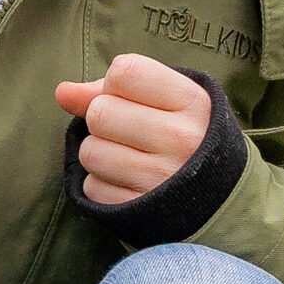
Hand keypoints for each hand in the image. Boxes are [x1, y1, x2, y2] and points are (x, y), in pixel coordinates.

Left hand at [54, 53, 212, 206]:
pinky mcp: (144, 211)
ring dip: (99, 153)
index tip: (133, 97)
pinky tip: (129, 183)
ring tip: (129, 158)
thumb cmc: (185, 136)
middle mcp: (182, 139)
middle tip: (129, 131)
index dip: (115, 83)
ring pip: (91, 151)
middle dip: (103, 119)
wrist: (222, 200)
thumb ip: (111, 89)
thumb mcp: (168, 102)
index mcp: (193, 103)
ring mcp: (163, 178)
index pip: (125, 72)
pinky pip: (93, 188)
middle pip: (100, 112)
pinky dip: (102, 184)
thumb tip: (62, 92)